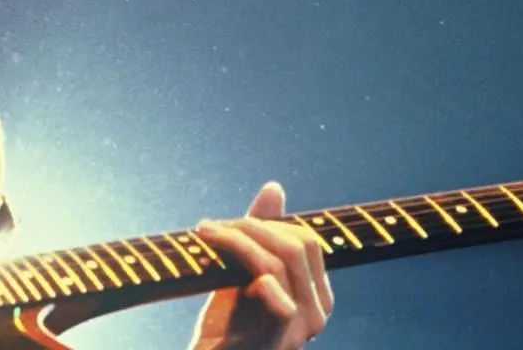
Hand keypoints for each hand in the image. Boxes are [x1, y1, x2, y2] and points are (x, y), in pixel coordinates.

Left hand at [189, 182, 333, 349]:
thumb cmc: (229, 322)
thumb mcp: (246, 271)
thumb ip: (261, 232)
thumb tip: (274, 187)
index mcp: (317, 294)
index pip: (307, 240)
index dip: (267, 223)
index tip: (229, 223)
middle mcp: (318, 311)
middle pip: (295, 246)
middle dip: (250, 226)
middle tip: (210, 227)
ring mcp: (301, 328)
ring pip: (278, 263)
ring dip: (236, 240)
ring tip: (205, 235)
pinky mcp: (279, 339)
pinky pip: (277, 298)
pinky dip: (251, 273)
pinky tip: (222, 269)